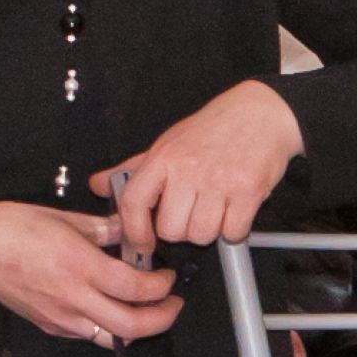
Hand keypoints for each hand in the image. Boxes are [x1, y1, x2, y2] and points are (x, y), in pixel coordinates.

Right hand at [0, 198, 179, 348]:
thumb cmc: (9, 228)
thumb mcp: (61, 217)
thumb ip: (102, 228)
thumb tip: (129, 229)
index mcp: (79, 265)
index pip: (136, 287)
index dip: (161, 284)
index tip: (166, 273)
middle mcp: (73, 297)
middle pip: (132, 325)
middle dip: (162, 318)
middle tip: (172, 304)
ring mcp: (61, 317)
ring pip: (112, 338)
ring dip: (136, 327)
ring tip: (145, 310)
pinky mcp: (49, 325)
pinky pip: (88, 334)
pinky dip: (107, 326)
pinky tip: (108, 307)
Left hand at [98, 80, 303, 261]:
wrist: (259, 114)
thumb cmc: (211, 131)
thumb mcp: (166, 145)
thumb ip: (132, 170)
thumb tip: (98, 185)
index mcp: (162, 159)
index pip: (133, 202)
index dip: (134, 231)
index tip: (142, 243)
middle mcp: (187, 170)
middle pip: (171, 230)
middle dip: (181, 230)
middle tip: (191, 214)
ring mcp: (219, 181)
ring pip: (202, 235)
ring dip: (209, 230)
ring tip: (215, 207)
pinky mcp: (248, 191)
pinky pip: (233, 232)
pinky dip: (234, 229)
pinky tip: (233, 209)